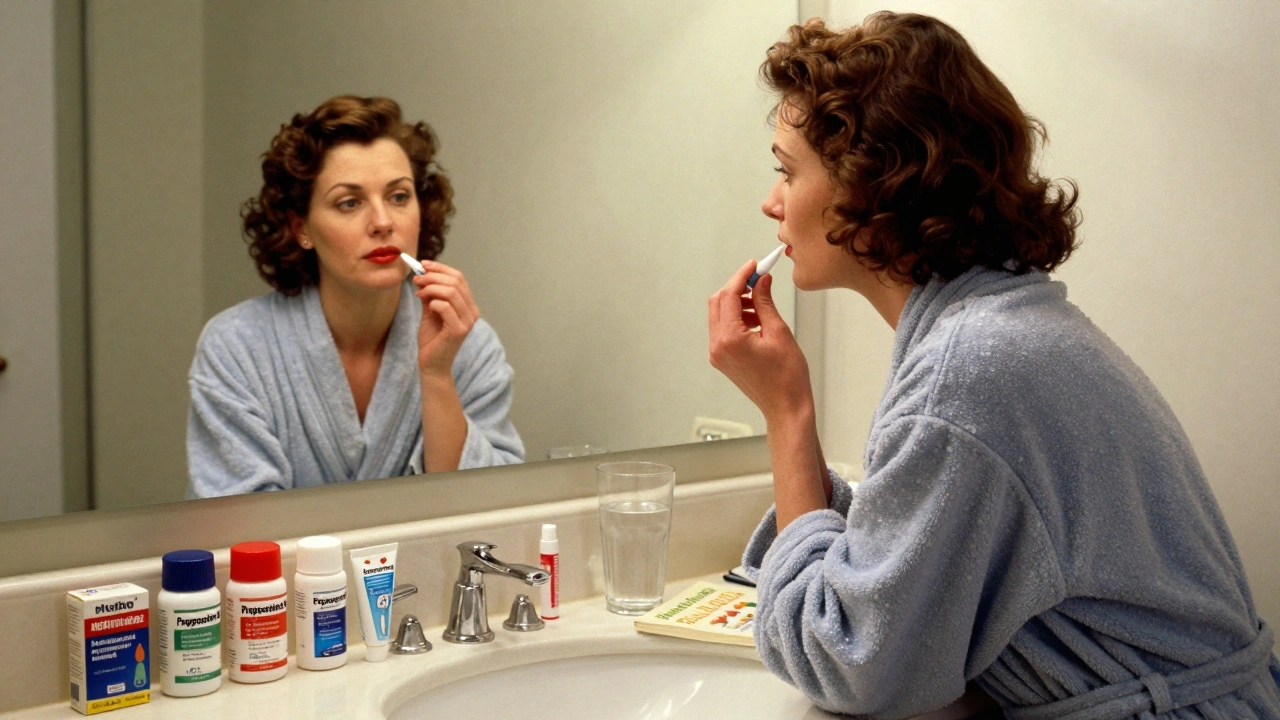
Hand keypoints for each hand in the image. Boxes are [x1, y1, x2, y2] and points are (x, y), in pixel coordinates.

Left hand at [413, 260, 478, 377]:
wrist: (432, 365)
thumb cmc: (432, 340)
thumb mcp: (430, 311)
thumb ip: (430, 295)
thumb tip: (423, 275)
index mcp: (468, 305)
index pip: (459, 278)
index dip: (441, 268)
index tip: (423, 265)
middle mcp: (472, 312)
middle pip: (456, 281)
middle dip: (433, 276)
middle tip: (416, 279)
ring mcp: (467, 321)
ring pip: (451, 292)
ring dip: (431, 288)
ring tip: (418, 292)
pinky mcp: (458, 330)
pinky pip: (445, 306)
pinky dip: (432, 302)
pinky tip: (425, 306)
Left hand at [707, 261, 812, 422]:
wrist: (785, 407)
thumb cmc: (787, 376)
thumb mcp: (778, 332)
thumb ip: (765, 302)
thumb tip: (761, 280)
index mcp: (730, 339)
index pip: (729, 295)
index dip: (742, 276)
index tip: (754, 265)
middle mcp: (717, 346)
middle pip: (718, 302)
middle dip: (737, 288)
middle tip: (759, 281)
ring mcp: (717, 354)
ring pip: (719, 315)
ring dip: (737, 303)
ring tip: (761, 305)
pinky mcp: (722, 359)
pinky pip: (723, 330)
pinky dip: (736, 319)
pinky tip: (756, 320)